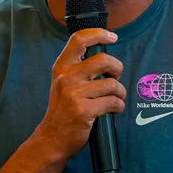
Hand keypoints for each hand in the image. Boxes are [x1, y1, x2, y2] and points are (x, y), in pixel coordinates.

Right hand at [35, 28, 124, 161]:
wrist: (52, 138)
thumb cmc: (63, 111)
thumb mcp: (63, 84)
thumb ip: (79, 69)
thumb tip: (106, 59)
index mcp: (62, 68)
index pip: (79, 40)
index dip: (99, 34)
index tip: (112, 37)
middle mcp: (67, 78)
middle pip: (103, 60)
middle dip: (117, 68)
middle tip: (116, 76)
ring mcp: (75, 94)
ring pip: (112, 84)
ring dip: (120, 93)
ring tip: (115, 98)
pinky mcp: (84, 110)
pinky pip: (113, 102)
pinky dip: (118, 106)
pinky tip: (114, 110)